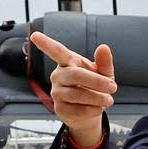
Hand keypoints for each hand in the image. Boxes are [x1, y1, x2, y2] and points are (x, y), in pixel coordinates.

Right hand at [28, 31, 115, 146]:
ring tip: (109, 100)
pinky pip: (78, 109)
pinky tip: (97, 108)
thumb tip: (104, 47)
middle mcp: (58, 76)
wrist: (90, 113)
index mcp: (68, 62)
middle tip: (113, 87)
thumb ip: (104, 62)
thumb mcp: (103, 73)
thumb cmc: (95, 87)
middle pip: (75, 75)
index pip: (56, 51)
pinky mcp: (59, 108)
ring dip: (97, 97)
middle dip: (96, 81)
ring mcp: (57, 93)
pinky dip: (93, 109)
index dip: (46, 43)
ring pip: (77, 94)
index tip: (34, 35)